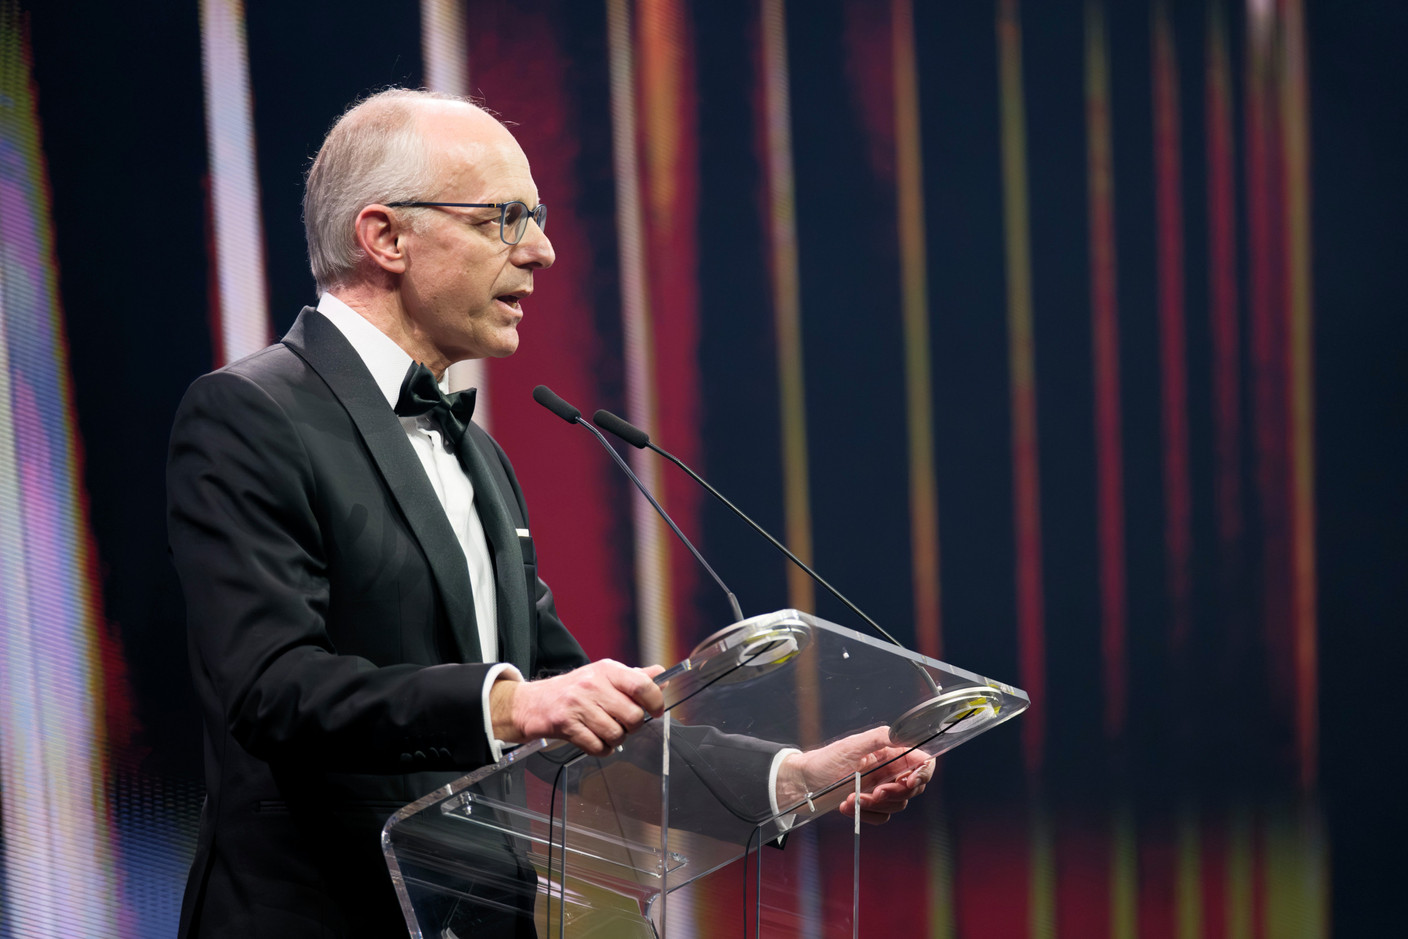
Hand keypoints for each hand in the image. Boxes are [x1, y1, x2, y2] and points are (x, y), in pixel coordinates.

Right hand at [490, 660, 665, 755]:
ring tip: (605, 731)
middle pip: (633, 716)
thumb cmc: (573, 690)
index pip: (642, 685)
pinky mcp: (566, 725)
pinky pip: (598, 747)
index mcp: (607, 670)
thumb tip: (662, 675)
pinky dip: (601, 749)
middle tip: (623, 724)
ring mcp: (579, 705)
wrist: (533, 703)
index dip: (655, 702)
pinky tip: (594, 739)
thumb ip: (634, 677)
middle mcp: (593, 685)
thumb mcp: (603, 675)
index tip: (655, 711)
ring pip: (617, 735)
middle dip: (632, 726)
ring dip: (615, 740)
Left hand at [776, 726, 933, 825]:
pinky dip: (867, 814)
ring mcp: (880, 788)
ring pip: (898, 804)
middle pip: (913, 787)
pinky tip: (847, 806)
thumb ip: (881, 738)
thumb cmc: (824, 761)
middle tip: (875, 793)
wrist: (801, 783)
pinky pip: (883, 817)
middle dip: (895, 792)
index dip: (923, 773)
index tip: (909, 782)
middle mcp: (889, 770)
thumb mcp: (852, 745)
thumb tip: (906, 735)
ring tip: (853, 799)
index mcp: (889, 752)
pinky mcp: (870, 806)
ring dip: (876, 805)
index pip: (922, 762)